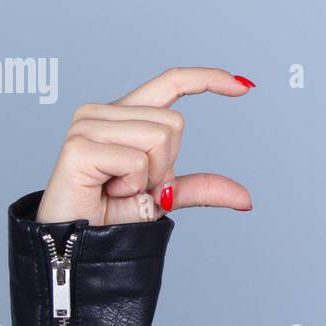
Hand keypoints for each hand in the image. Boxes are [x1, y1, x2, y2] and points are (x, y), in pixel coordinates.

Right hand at [35, 67, 255, 225]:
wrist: (79, 246)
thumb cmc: (112, 217)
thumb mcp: (165, 197)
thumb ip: (201, 188)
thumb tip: (246, 199)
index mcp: (124, 115)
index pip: (170, 82)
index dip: (207, 79)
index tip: (243, 86)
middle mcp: (103, 112)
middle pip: (175, 122)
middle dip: (168, 166)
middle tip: (135, 188)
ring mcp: (87, 124)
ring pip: (159, 138)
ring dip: (150, 177)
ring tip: (120, 190)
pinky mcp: (79, 146)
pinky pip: (137, 161)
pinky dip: (133, 186)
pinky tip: (108, 192)